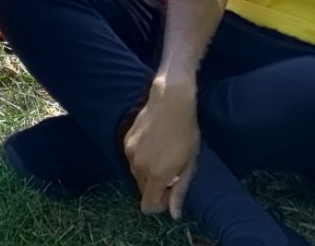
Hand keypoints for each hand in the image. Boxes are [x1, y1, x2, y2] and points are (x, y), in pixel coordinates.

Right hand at [123, 78, 199, 218]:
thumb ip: (179, 191)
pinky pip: (132, 158)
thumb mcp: (189, 165)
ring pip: (136, 174)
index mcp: (155, 174)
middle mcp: (138, 165)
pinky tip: (153, 144)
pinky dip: (141, 158)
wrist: (170, 101)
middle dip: (155, 187)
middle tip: (170, 171)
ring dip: (147, 172)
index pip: (147, 206)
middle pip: (142, 190)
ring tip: (162, 155)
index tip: (170, 191)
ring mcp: (129, 151)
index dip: (160, 204)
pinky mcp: (125, 139)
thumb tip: (173, 214)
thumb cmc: (185, 134)